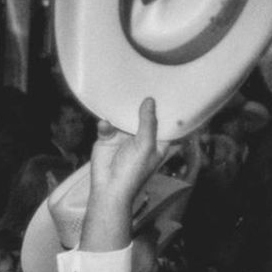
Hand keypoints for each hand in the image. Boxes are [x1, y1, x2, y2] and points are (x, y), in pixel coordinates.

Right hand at [82, 98, 159, 247]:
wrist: (108, 189)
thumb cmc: (132, 173)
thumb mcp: (146, 145)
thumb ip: (148, 122)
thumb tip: (150, 101)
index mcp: (156, 141)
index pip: (163, 121)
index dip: (164, 107)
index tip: (166, 88)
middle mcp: (141, 138)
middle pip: (142, 115)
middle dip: (141, 103)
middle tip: (142, 82)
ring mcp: (123, 137)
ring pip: (123, 117)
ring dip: (121, 110)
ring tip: (121, 95)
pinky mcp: (108, 138)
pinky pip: (107, 125)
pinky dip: (105, 124)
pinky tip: (105, 125)